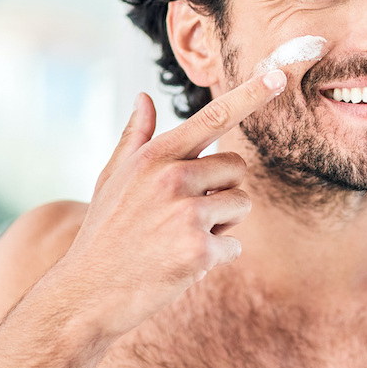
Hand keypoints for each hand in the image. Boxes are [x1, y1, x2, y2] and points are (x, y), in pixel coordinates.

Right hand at [57, 70, 286, 338]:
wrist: (86, 293)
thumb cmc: (105, 232)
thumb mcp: (112, 178)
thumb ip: (136, 137)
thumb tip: (144, 97)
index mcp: (155, 156)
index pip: (214, 117)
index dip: (251, 94)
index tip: (280, 74)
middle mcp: (172, 177)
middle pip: (238, 169)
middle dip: (224, 192)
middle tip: (184, 217)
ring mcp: (186, 213)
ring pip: (241, 206)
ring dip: (223, 226)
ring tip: (179, 239)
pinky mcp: (199, 248)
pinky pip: (235, 245)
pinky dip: (216, 258)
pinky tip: (181, 264)